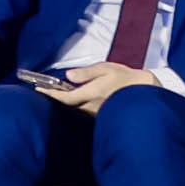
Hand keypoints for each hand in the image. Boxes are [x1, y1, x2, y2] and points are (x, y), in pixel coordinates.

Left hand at [30, 59, 184, 112]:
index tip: (37, 90)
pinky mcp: (103, 116)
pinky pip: (84, 113)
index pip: (65, 98)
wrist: (147, 93)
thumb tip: (68, 76)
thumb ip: (86, 73)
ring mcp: (98, 114)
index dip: (50, 95)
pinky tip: (73, 101)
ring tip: (56, 95)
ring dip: (65, 103)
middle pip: (68, 106)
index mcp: (92, 94)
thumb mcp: (107, 69)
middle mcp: (93, 107)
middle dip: (55, 99)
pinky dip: (75, 107)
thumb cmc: (127, 78)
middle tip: (43, 91)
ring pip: (75, 110)